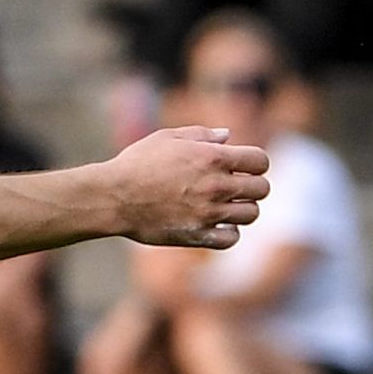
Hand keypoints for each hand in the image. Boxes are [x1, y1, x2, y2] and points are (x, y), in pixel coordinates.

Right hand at [110, 124, 266, 248]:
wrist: (110, 198)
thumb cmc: (135, 164)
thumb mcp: (166, 138)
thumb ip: (201, 134)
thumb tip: (228, 136)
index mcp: (213, 157)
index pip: (260, 161)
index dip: (255, 164)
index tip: (242, 168)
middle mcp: (216, 185)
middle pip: (262, 189)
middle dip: (252, 187)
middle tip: (235, 189)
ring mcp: (207, 212)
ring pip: (251, 214)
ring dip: (242, 210)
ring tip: (227, 208)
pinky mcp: (195, 234)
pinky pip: (230, 239)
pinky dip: (229, 233)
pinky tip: (217, 226)